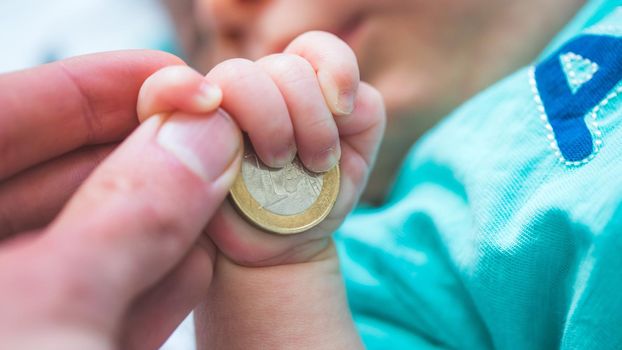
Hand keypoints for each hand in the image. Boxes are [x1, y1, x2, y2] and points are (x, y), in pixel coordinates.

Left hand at [0, 51, 241, 348]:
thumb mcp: (49, 309)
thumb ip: (129, 217)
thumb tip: (202, 138)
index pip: (6, 115)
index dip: (96, 87)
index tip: (177, 79)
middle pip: (58, 176)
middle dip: (147, 156)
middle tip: (216, 138)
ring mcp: (16, 313)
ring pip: (90, 241)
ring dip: (163, 219)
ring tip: (222, 193)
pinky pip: (102, 304)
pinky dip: (155, 285)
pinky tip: (200, 265)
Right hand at [138, 31, 384, 348]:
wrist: (275, 250)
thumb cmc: (310, 202)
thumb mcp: (354, 160)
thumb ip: (362, 114)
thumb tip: (339, 96)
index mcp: (294, 86)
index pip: (312, 49)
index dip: (334, 66)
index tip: (342, 109)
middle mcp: (254, 89)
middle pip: (282, 67)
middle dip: (308, 115)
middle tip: (314, 162)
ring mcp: (212, 107)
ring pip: (238, 76)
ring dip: (268, 119)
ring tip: (277, 164)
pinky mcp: (171, 128)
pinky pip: (161, 90)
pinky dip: (176, 90)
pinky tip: (212, 121)